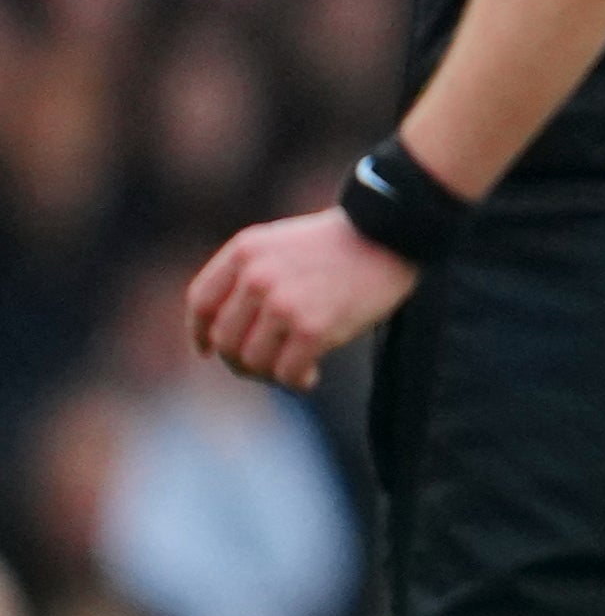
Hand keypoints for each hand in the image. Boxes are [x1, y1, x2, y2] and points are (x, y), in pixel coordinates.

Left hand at [188, 209, 415, 389]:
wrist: (393, 233)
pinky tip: (310, 377)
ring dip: (269, 374)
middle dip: (241, 360)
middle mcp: (256, 277)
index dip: (200, 333)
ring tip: (292, 371)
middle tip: (265, 366)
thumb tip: (225, 334)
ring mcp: (283, 303)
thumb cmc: (342, 244)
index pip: (201, 303)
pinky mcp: (313, 327)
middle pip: (225, 339)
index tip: (208, 351)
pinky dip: (295, 381)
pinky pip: (287, 371)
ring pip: (251, 360)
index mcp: (245, 252)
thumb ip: (251, 274)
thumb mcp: (282, 244)